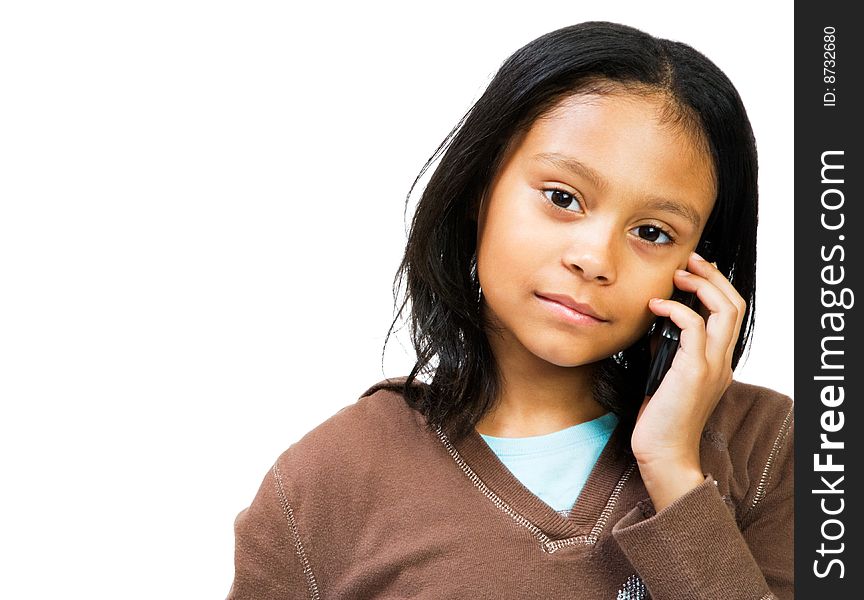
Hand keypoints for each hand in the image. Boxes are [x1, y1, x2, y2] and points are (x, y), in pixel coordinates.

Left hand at [630, 251, 746, 509]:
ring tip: (678, 274)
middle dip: (713, 276)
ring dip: (701, 285)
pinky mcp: (694, 372)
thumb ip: (668, 348)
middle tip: (689, 260)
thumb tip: (657, 321)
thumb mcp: (664, 374)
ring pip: (724, 310)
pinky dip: (677, 310)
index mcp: (719, 362)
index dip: (716, 287)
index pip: (731, 314)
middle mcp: (722, 361)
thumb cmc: (659, 418)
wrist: (663, 454)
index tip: (693, 271)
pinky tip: (656, 306)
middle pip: (735, 304)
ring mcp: (712, 366)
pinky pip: (695, 328)